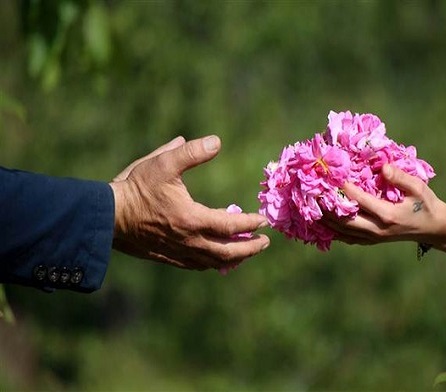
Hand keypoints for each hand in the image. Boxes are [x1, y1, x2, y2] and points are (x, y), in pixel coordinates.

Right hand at [109, 135, 269, 270]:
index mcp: (192, 219)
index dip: (250, 224)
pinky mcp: (167, 257)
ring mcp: (178, 252)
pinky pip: (195, 265)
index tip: (264, 221)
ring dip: (233, 258)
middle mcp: (189, 240)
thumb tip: (216, 142)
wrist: (107, 216)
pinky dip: (211, 264)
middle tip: (265, 243)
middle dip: (250, 249)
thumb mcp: (163, 163)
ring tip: (245, 254)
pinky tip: (214, 260)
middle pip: (227, 252)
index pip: (231, 225)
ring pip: (212, 262)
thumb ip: (191, 152)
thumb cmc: (135, 188)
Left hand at [322, 164, 445, 244]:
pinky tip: (320, 222)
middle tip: (312, 193)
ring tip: (310, 206)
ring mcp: (372, 237)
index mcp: (388, 215)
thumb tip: (382, 166)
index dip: (343, 188)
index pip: (359, 200)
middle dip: (326, 207)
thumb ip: (400, 177)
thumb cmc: (426, 205)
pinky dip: (331, 230)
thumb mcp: (419, 188)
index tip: (331, 176)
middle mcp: (377, 229)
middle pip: (344, 220)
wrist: (433, 229)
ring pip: (341, 231)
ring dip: (325, 219)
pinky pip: (346, 238)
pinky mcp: (370, 241)